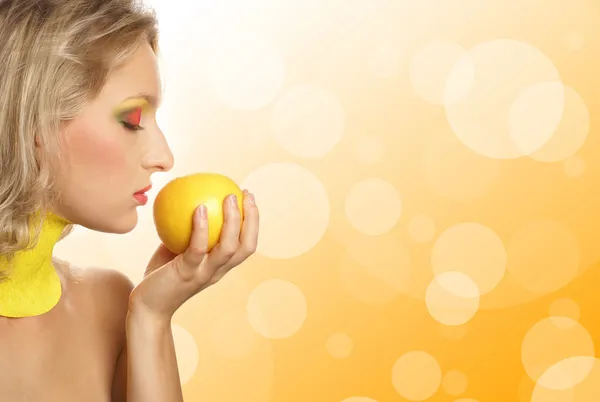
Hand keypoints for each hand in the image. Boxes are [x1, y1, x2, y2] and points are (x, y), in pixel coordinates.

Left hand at [128, 190, 258, 320]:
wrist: (146, 306)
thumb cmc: (161, 274)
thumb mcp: (177, 249)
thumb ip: (187, 231)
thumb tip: (188, 198)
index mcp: (220, 266)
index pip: (246, 245)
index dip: (253, 222)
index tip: (248, 198)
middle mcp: (217, 271)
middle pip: (246, 246)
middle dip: (252, 219)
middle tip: (246, 194)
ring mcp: (203, 274)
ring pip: (228, 248)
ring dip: (233, 221)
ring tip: (229, 198)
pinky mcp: (186, 274)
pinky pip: (197, 249)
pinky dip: (202, 228)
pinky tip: (199, 208)